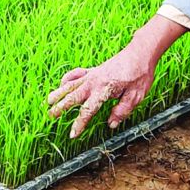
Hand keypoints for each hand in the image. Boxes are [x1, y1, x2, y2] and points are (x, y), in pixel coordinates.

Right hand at [46, 20, 173, 137]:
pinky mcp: (94, 70)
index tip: (72, 134)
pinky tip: (62, 84)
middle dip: (61, 107)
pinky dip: (67, 78)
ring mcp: (92, 75)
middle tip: (50, 116)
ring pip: (71, 84)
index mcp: (104, 90)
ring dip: (59, 92)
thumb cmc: (140, 75)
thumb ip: (122, 111)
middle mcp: (94, 82)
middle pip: (73, 96)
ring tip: (48, 101)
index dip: (79, 124)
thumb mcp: (136, 96)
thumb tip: (111, 124)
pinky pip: (76, 74)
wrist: (140, 54)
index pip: (88, 110)